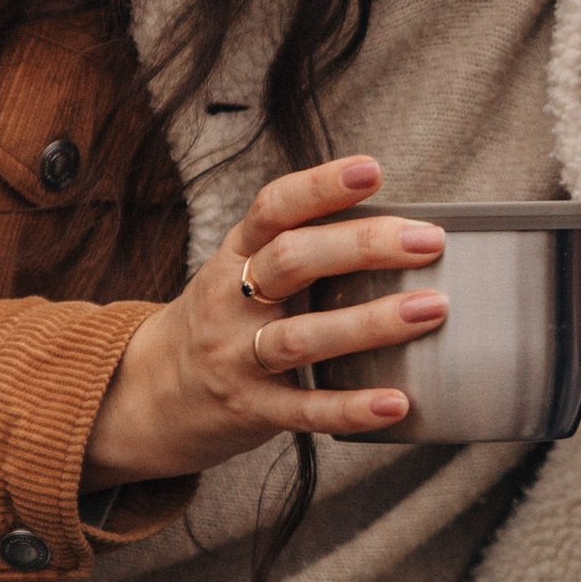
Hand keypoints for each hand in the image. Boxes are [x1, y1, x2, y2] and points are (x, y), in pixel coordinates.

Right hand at [84, 156, 448, 482]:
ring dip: (370, 323)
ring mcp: (237, 358)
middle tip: (429, 242)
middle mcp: (230, 302)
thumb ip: (296, 253)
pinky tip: (396, 402)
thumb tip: (395, 230)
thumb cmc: (221, 324)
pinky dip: (351, 407)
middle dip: (363, 246)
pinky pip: (304, 409)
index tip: (372, 170)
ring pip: (301, 337)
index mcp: (234, 256)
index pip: (273, 209)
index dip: (320, 186)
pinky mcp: (250, 410)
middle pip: (291, 261)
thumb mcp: (239, 275)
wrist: (150, 396)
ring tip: (430, 310)